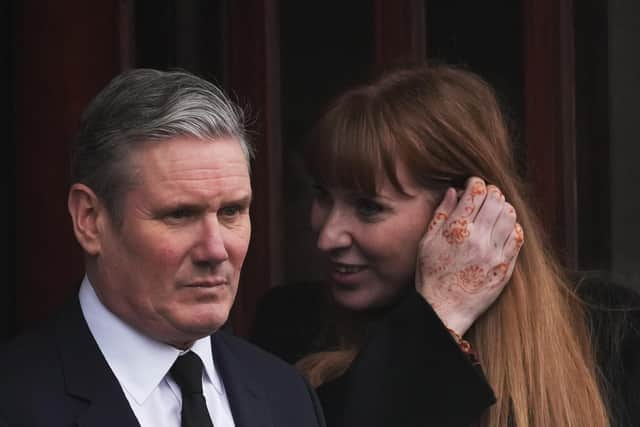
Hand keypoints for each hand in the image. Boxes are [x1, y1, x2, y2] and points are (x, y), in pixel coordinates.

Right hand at [415, 177, 523, 335]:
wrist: (444, 309)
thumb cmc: (431, 275)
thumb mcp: (426, 242)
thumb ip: (441, 214)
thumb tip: (453, 191)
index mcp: (456, 229)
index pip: (476, 191)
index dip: (475, 183)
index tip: (472, 184)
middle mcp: (478, 238)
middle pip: (496, 199)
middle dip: (491, 192)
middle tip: (484, 195)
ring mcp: (495, 253)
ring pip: (510, 215)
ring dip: (503, 207)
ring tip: (494, 211)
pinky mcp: (506, 266)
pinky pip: (518, 237)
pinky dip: (512, 226)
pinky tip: (503, 227)